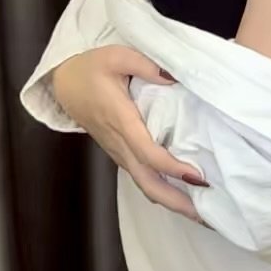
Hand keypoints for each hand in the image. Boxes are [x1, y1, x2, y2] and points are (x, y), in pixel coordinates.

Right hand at [52, 46, 206, 222]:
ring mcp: (117, 150)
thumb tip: (175, 78)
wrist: (63, 82)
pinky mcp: (118, 151)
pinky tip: (180, 191)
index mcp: (120, 120)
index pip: (148, 153)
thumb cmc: (91, 67)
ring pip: (143, 183)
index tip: (197, 177)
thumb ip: (147, 65)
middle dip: (176, 201)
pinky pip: (140, 176)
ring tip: (200, 211)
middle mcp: (119, 142)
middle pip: (147, 182)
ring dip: (170, 200)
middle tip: (207, 215)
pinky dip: (161, 189)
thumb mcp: (118, 55)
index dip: (172, 168)